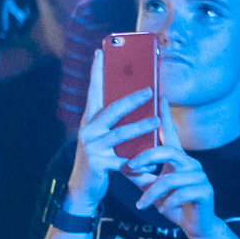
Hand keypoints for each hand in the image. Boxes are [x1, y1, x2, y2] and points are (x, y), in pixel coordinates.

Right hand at [66, 49, 159, 212]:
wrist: (83, 187)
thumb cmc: (97, 158)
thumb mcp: (101, 137)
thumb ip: (111, 122)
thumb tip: (132, 102)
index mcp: (90, 120)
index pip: (93, 91)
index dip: (97, 72)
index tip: (101, 51)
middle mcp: (88, 130)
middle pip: (111, 110)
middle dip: (131, 99)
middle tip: (149, 90)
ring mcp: (92, 147)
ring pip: (119, 134)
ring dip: (140, 128)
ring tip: (156, 122)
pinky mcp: (98, 164)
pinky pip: (124, 162)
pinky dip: (140, 164)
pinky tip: (153, 165)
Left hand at [127, 102, 214, 238]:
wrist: (194, 225)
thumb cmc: (172, 203)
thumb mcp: (152, 187)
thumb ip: (140, 175)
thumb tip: (120, 164)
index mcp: (179, 159)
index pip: (170, 133)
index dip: (166, 115)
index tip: (159, 96)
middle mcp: (191, 163)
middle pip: (168, 151)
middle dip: (146, 158)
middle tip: (130, 168)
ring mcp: (200, 177)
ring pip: (170, 178)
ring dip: (152, 192)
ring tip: (142, 203)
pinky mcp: (205, 192)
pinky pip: (180, 193)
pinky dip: (166, 203)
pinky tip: (162, 210)